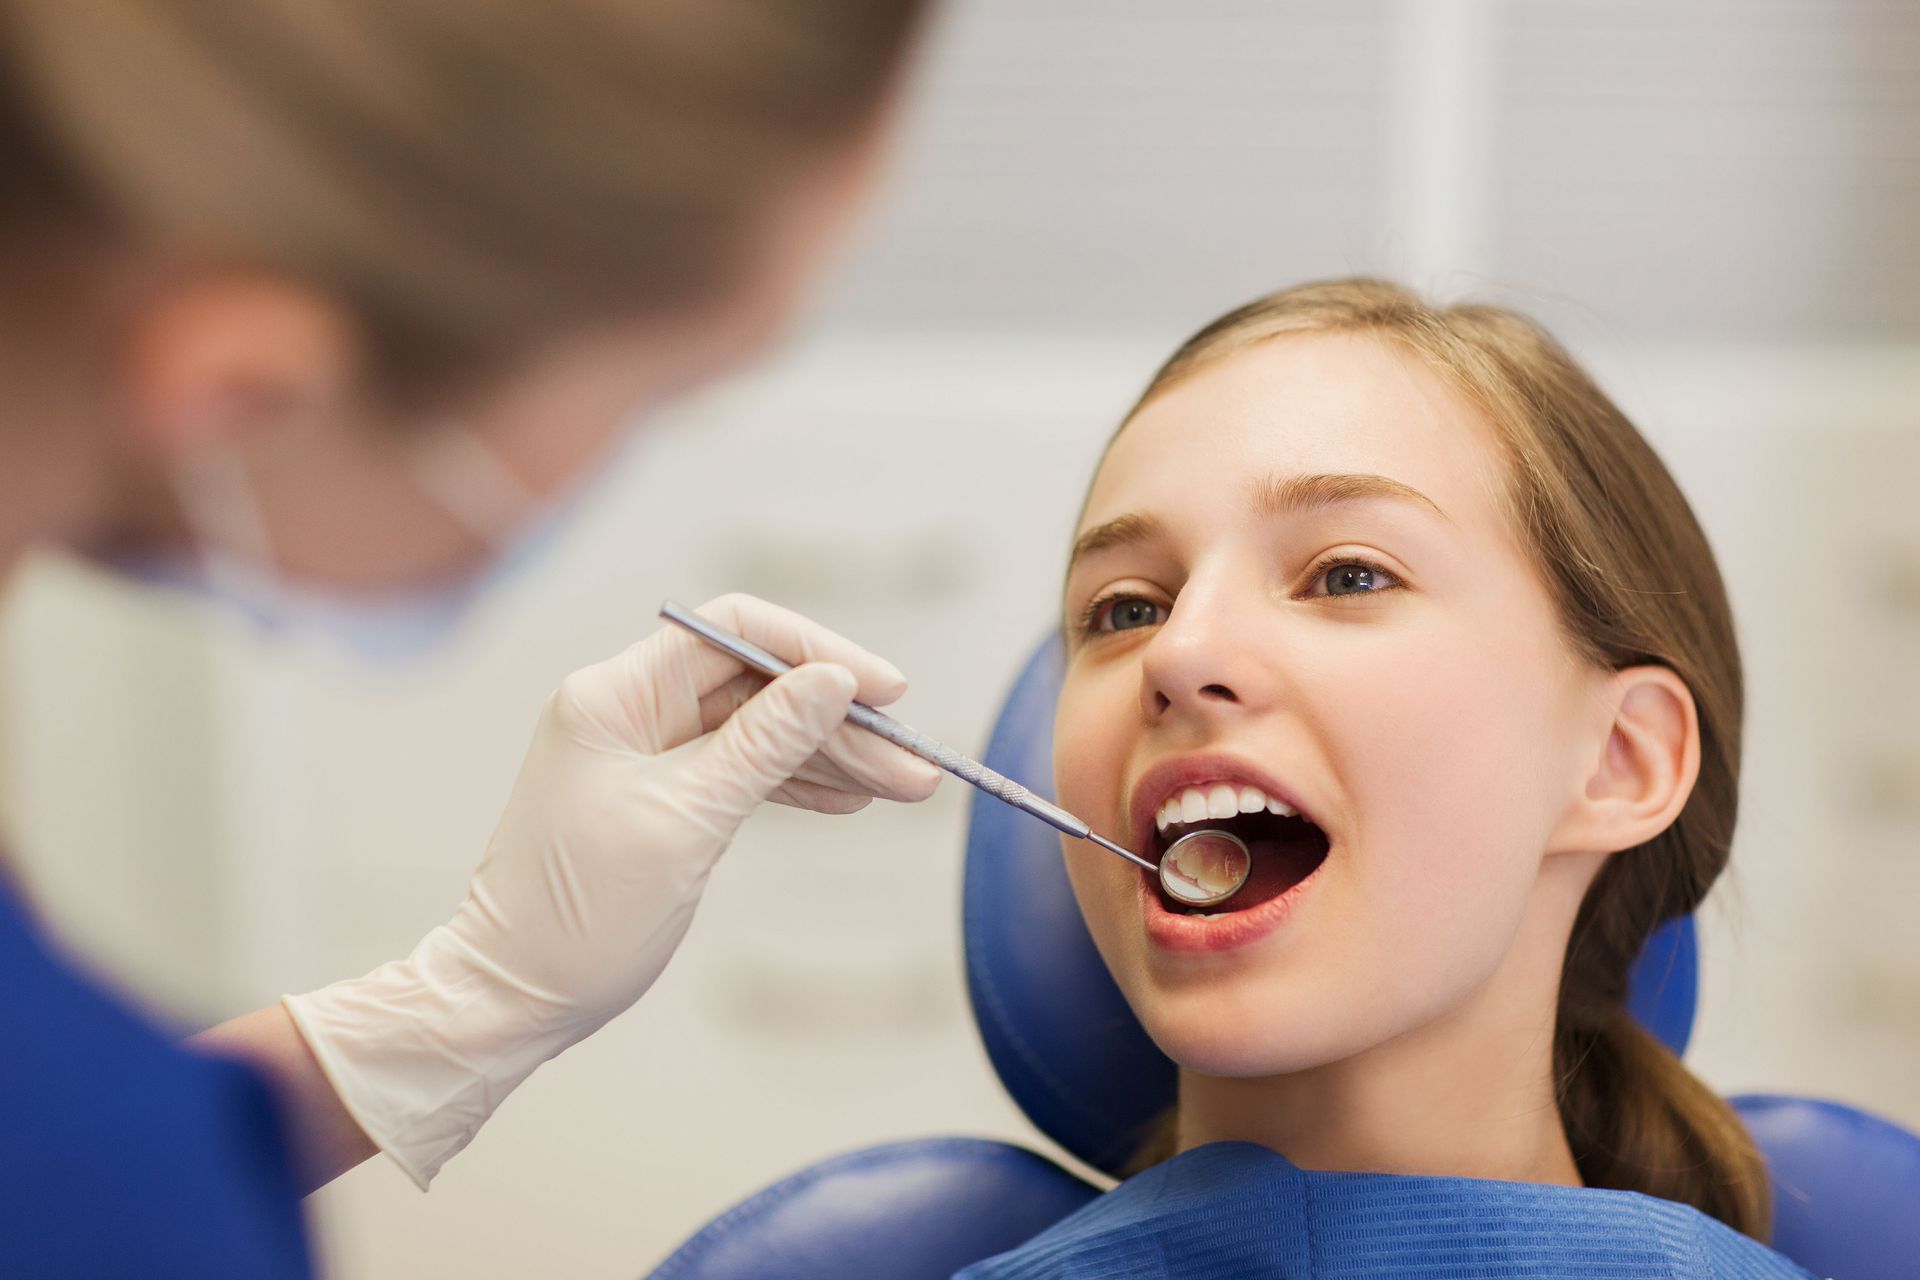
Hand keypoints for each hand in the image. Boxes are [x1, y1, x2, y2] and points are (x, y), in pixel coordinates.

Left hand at [282, 595, 939, 1186]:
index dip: (818, 651)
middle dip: (840, 720)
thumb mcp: (686, 824)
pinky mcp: (656, 795)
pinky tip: (851, 799)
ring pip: (758, 731)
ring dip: (832, 756)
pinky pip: (741, 769)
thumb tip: (833, 680)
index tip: (886, 689)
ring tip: (906, 786)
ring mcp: (641, 752)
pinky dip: (796, 782)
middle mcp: (626, 709)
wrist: (511, 999)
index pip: (734, 633)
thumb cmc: (578, 917)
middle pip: (757, 685)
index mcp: (614, 696)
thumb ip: (764, 745)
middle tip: (914, 762)